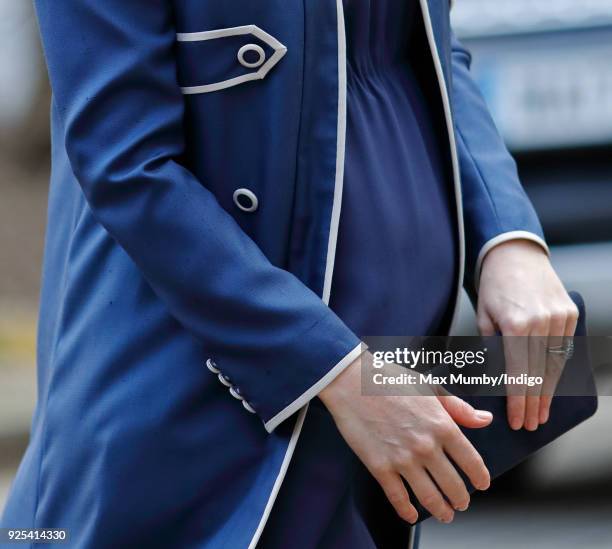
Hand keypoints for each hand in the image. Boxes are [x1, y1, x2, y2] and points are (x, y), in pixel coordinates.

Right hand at [319, 355, 491, 523]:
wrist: (351, 381)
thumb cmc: (389, 380)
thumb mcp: (429, 387)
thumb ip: (459, 407)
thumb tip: (485, 419)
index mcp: (442, 425)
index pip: (472, 462)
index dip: (480, 478)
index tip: (481, 483)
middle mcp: (426, 446)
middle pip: (453, 486)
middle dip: (461, 499)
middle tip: (461, 503)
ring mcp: (403, 459)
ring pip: (430, 497)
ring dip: (441, 511)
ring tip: (445, 513)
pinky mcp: (380, 466)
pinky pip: (398, 497)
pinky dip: (406, 510)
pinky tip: (411, 514)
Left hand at [477, 239, 578, 430]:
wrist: (516, 255)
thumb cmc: (493, 287)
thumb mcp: (483, 316)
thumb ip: (491, 347)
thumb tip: (498, 379)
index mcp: (515, 324)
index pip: (519, 373)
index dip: (518, 401)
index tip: (517, 421)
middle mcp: (541, 322)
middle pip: (539, 373)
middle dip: (533, 403)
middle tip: (530, 426)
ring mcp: (559, 317)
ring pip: (555, 364)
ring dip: (548, 392)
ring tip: (542, 414)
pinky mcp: (569, 314)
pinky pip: (564, 349)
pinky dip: (557, 370)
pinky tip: (551, 387)